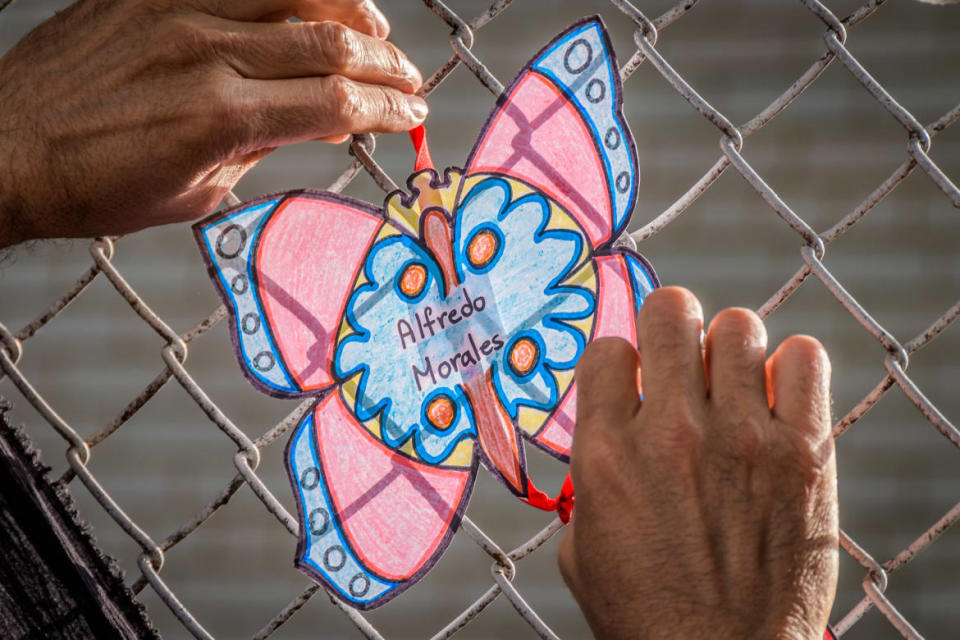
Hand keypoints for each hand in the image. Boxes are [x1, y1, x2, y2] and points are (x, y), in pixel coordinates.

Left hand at [0, 0, 425, 247]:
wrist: (8, 147)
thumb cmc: (97, 186)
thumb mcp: (196, 192)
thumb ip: (260, 149)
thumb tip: (312, 122)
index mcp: (222, 119)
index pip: (336, 105)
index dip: (388, 111)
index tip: (414, 116)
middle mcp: (206, 54)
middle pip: (330, 42)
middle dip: (386, 63)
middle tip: (410, 78)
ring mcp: (176, 11)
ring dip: (349, 9)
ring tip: (374, 29)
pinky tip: (308, 0)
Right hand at [559, 287, 837, 639]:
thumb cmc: (647, 616)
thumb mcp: (582, 550)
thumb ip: (591, 483)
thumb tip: (605, 446)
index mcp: (607, 454)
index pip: (609, 349)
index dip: (621, 358)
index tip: (634, 376)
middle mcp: (671, 433)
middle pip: (670, 311)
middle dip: (670, 323)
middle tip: (680, 351)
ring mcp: (741, 438)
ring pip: (737, 326)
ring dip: (728, 346)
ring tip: (731, 380)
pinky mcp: (802, 454)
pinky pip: (805, 359)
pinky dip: (791, 365)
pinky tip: (777, 395)